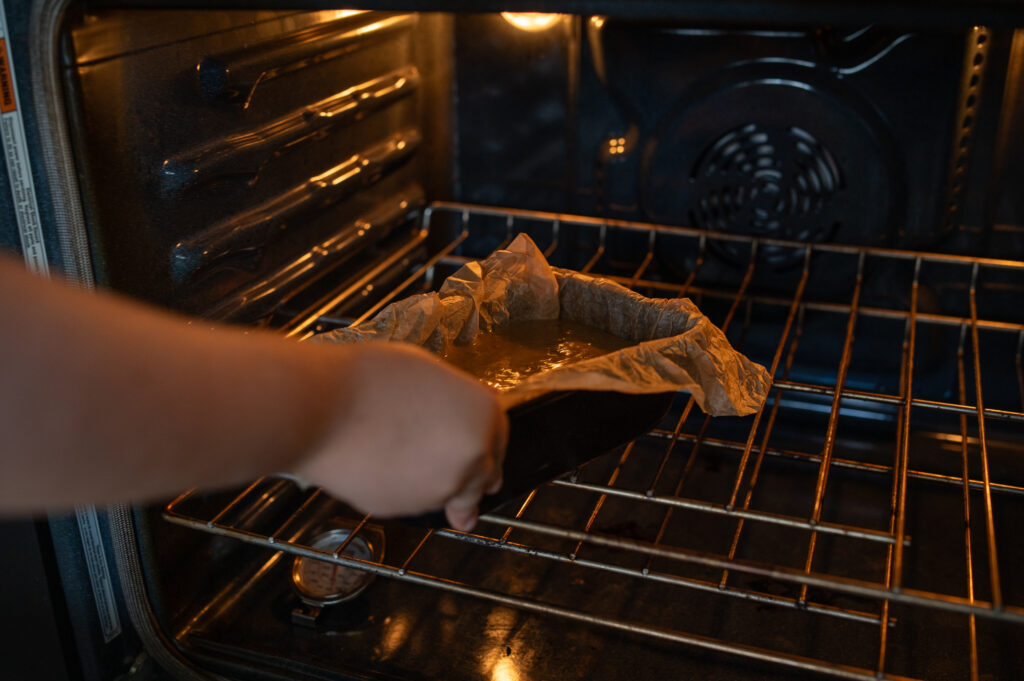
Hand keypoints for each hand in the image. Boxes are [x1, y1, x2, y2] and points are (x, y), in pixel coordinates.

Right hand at [297, 342, 506, 530]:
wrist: (318, 409)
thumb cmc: (367, 378)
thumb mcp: (426, 371)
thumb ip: (458, 399)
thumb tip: (467, 413)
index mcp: (481, 415)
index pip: (500, 433)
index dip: (490, 438)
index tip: (487, 448)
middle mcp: (471, 457)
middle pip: (483, 473)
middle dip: (478, 477)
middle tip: (466, 480)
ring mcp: (438, 489)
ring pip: (446, 490)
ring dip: (437, 482)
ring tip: (404, 456)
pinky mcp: (404, 509)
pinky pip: (411, 499)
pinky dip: (404, 489)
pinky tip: (382, 466)